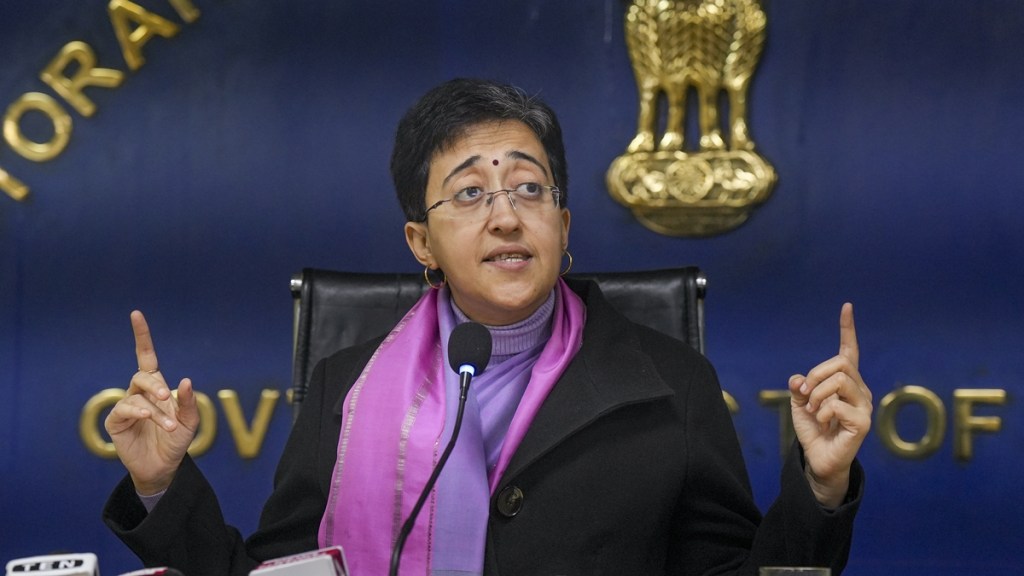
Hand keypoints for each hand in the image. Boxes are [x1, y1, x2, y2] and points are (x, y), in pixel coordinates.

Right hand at [104, 311, 198, 494]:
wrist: (164, 467)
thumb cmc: (176, 441)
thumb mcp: (190, 422)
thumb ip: (188, 402)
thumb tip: (185, 380)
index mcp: (156, 387)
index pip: (146, 356)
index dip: (141, 336)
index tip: (136, 314)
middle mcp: (140, 393)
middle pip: (141, 374)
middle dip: (153, 384)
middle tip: (165, 397)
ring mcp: (127, 407)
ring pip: (136, 396)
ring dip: (155, 409)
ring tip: (169, 424)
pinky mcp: (116, 422)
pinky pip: (124, 410)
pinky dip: (140, 413)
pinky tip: (151, 420)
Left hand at [788, 303, 872, 507]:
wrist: (818, 458)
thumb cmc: (813, 429)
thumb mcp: (799, 403)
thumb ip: (799, 387)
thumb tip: (799, 379)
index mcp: (846, 381)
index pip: (848, 351)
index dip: (847, 329)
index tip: (847, 307)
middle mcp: (860, 389)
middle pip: (839, 364)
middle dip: (815, 376)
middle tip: (805, 396)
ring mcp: (864, 405)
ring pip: (839, 381)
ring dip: (817, 396)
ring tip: (813, 411)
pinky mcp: (863, 422)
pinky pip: (837, 405)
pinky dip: (821, 412)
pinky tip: (823, 422)